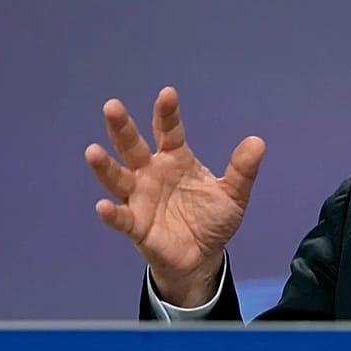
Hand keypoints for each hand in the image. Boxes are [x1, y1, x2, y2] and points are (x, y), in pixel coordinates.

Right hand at [86, 86, 264, 306]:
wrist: (203, 257)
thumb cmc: (211, 220)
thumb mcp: (233, 194)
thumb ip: (242, 170)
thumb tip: (258, 141)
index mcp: (175, 159)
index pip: (169, 131)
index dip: (167, 113)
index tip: (167, 94)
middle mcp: (151, 174)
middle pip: (133, 147)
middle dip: (122, 128)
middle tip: (112, 106)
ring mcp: (140, 199)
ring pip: (118, 178)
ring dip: (105, 166)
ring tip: (92, 151)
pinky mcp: (136, 226)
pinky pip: (121, 218)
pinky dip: (112, 214)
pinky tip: (102, 207)